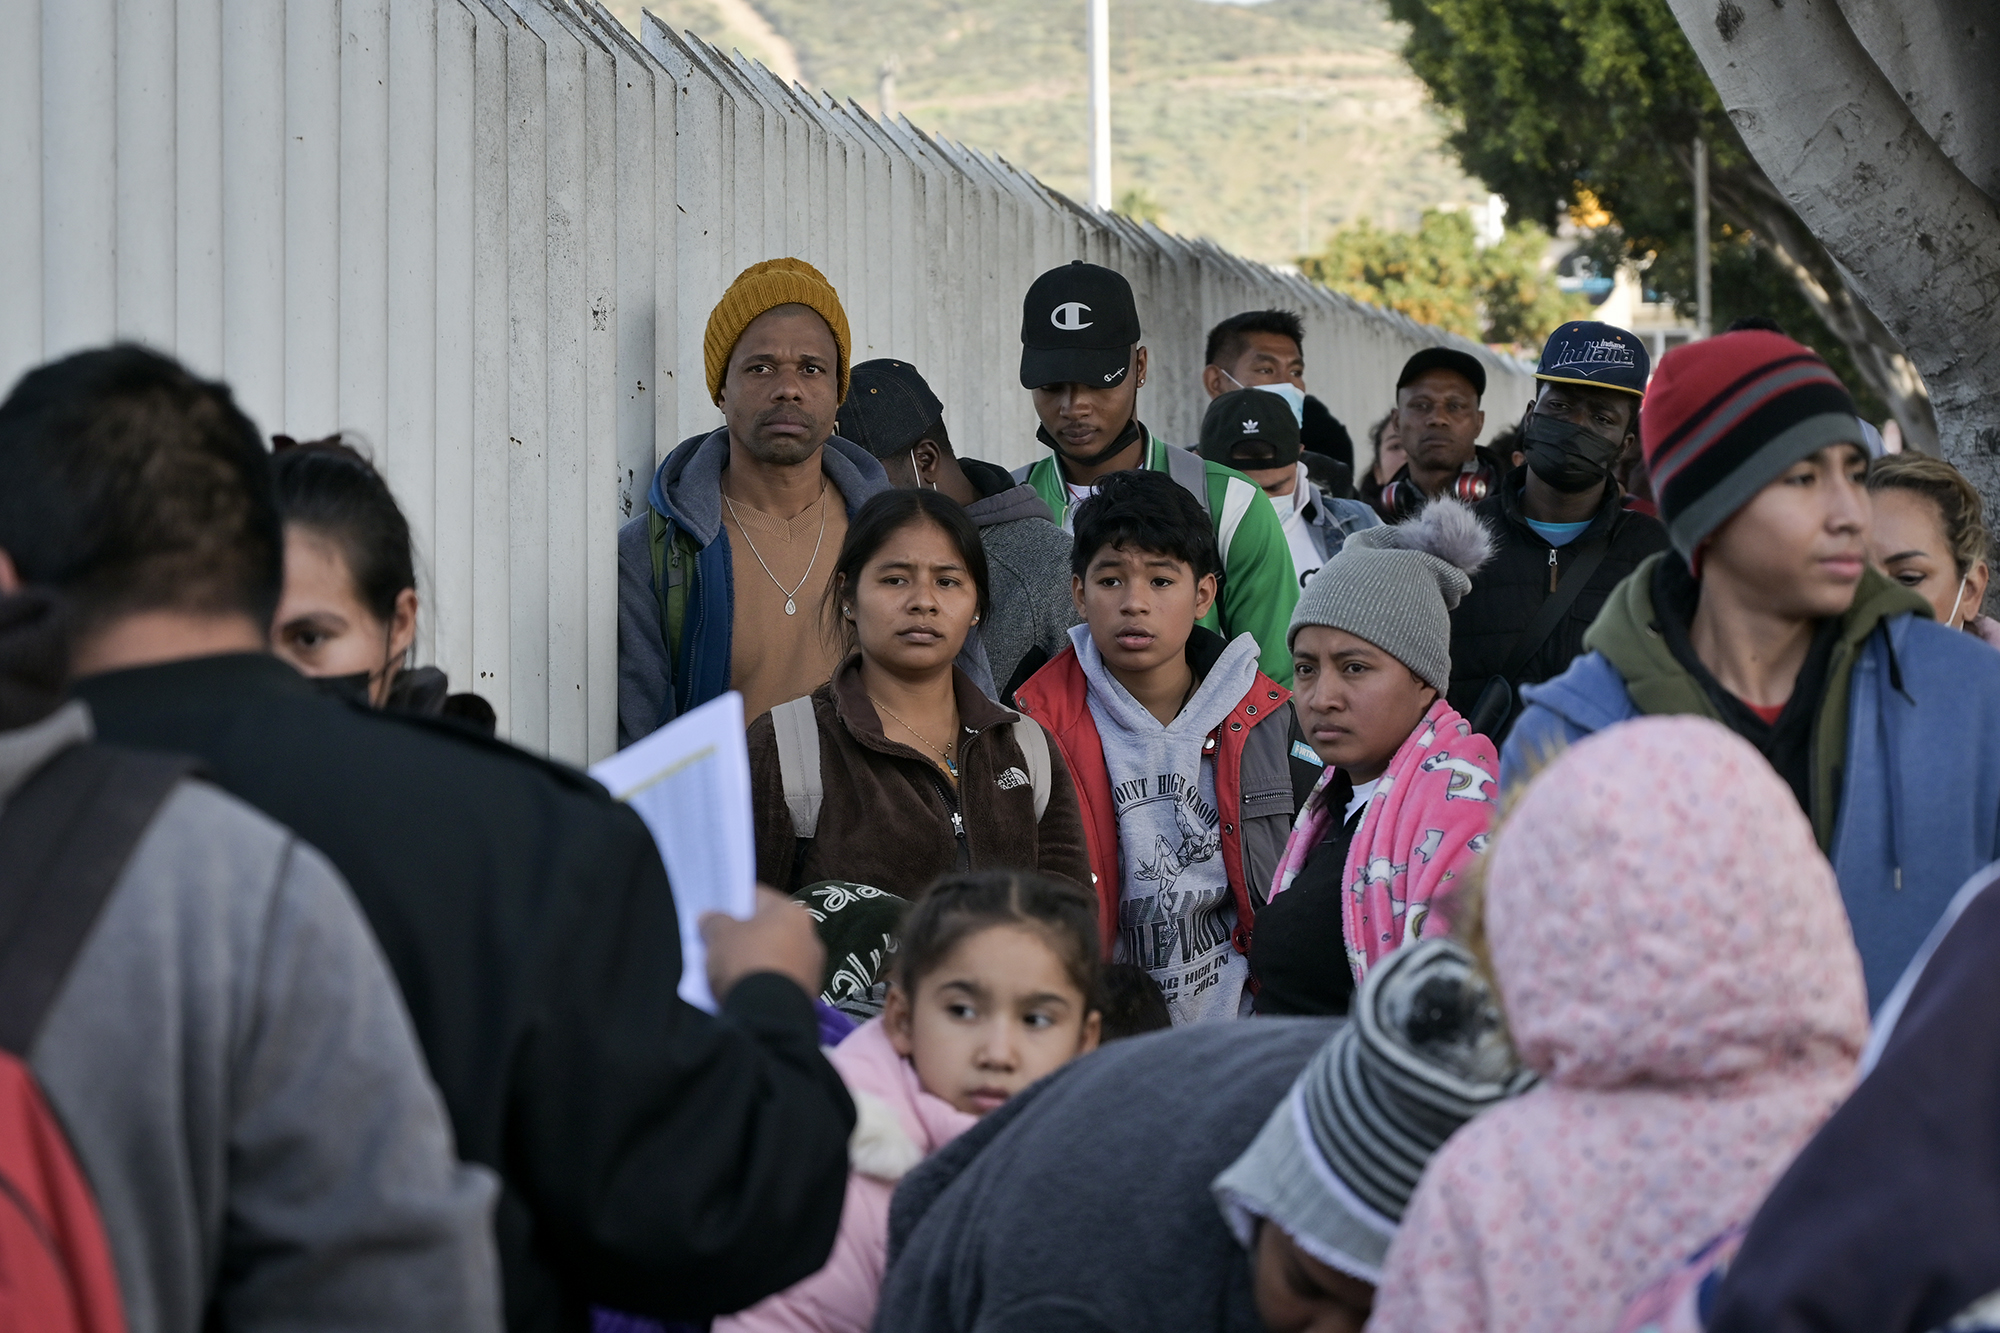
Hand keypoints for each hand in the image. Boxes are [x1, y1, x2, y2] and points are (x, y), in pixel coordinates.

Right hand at [701, 886, 824, 1002]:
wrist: (770, 1015)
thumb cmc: (747, 961)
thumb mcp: (720, 936)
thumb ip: (714, 921)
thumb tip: (709, 918)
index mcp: (792, 911)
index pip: (757, 896)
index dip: (733, 902)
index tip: (716, 913)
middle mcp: (810, 934)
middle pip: (769, 927)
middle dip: (746, 934)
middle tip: (720, 942)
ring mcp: (813, 966)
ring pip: (777, 954)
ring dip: (758, 959)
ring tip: (730, 970)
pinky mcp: (809, 993)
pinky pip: (781, 979)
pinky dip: (766, 981)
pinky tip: (746, 989)